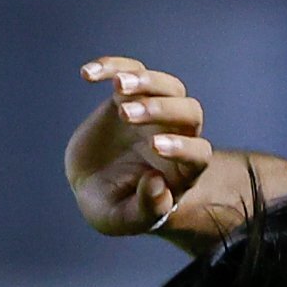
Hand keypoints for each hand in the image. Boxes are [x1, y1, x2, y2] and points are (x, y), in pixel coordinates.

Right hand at [67, 54, 225, 238]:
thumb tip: (157, 185)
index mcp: (183, 170)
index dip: (182, 148)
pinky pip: (130, 71)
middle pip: (189, 111)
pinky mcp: (131, 96)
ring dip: (146, 82)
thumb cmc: (114, 207)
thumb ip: (144, 209)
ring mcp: (156, 113)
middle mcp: (177, 136)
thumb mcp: (122, 219)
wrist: (93, 187)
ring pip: (168, 86)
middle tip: (126, 115)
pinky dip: (112, 67)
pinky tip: (87, 74)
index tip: (153, 147)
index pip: (199, 153)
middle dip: (162, 110)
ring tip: (118, 86)